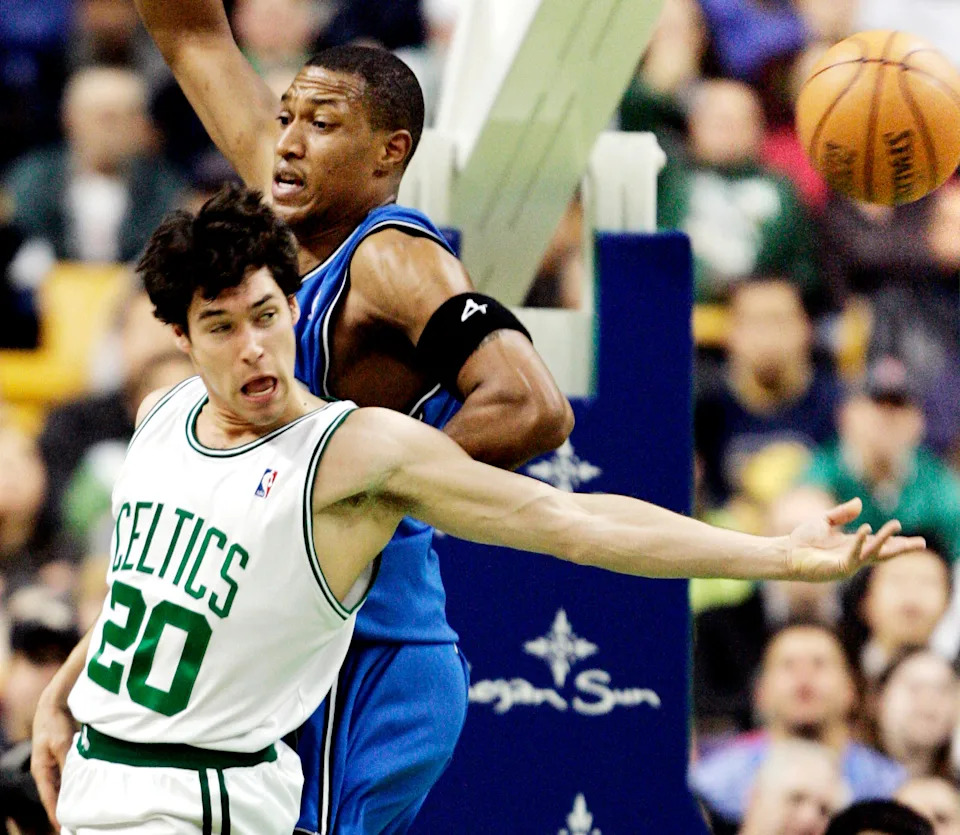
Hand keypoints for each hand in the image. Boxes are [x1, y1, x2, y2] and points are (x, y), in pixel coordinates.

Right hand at [30, 685, 76, 831]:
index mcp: (41, 770)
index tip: (63, 827)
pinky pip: (69, 773)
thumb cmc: (55, 723)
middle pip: (55, 793)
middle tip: (77, 821)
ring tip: (83, 809)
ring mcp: (54, 762)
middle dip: (65, 807)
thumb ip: (68, 763)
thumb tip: (75, 782)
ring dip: (72, 794)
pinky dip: (76, 781)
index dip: (56, 813)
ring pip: (63, 784)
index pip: (49, 798)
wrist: (55, 703)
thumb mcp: (62, 744)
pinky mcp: (63, 755)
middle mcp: (46, 769)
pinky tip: (87, 787)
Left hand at [785, 497, 925, 581]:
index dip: (896, 540)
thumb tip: (860, 503)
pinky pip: (854, 555)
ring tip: (896, 527)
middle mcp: (854, 556)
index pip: (879, 544)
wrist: (786, 553)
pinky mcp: (839, 568)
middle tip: (922, 543)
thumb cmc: (803, 539)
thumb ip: (843, 513)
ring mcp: (848, 564)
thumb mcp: (825, 521)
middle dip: (902, 548)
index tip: (913, 537)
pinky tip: (868, 530)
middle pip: (884, 553)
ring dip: (885, 540)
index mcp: (852, 546)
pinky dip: (860, 542)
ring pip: (873, 552)